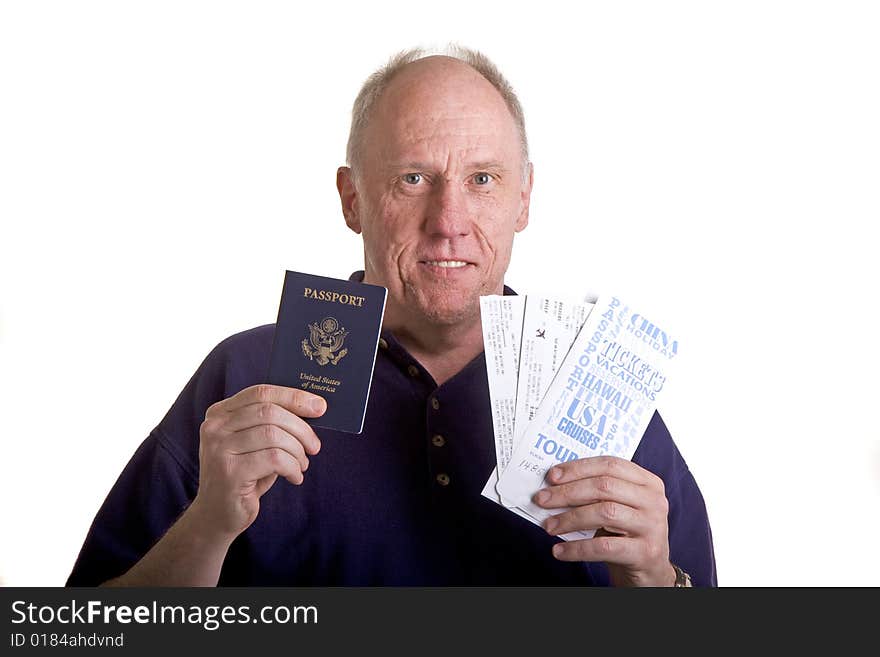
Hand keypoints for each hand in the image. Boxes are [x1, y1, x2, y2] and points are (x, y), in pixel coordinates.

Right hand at [189, 384, 324, 542]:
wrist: (216, 515)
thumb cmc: (244, 475)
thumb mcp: (255, 444)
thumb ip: (272, 424)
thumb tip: (313, 409)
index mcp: (220, 413)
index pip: (261, 393)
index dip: (293, 397)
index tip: (319, 406)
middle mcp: (214, 427)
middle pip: (270, 412)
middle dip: (301, 428)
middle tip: (315, 446)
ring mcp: (219, 449)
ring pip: (274, 435)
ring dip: (297, 451)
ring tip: (302, 464)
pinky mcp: (229, 472)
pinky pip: (274, 459)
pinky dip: (292, 468)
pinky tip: (294, 477)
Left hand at [532, 455, 675, 586]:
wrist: (651, 570)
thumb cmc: (627, 533)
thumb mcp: (618, 507)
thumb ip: (595, 493)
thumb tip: (553, 487)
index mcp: (647, 482)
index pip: (609, 465)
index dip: (578, 468)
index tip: (551, 476)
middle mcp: (654, 501)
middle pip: (604, 487)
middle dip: (568, 492)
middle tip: (542, 499)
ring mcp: (652, 526)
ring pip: (604, 513)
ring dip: (569, 519)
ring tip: (548, 526)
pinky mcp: (645, 552)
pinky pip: (604, 547)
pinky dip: (577, 549)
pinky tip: (560, 551)